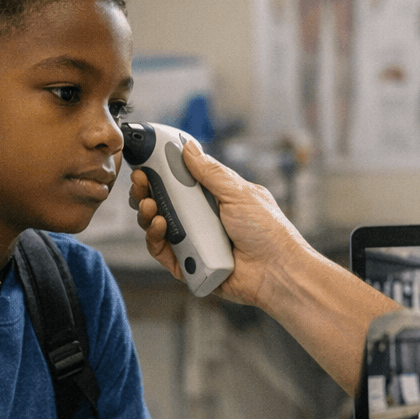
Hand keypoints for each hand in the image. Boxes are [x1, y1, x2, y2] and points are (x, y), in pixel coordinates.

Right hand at [129, 139, 308, 309]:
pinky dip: (154, 239)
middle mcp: (201, 221)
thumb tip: (189, 148)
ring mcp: (193, 243)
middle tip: (140, 183)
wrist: (278, 270)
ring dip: (147, 213)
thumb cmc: (268, 232)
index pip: (179, 183)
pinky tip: (158, 225)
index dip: (160, 173)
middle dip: (147, 192)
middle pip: (163, 204)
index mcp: (214, 200)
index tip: (146, 163)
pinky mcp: (188, 266)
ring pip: (157, 227)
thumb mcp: (239, 193)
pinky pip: (163, 253)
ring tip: (150, 205)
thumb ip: (211, 172)